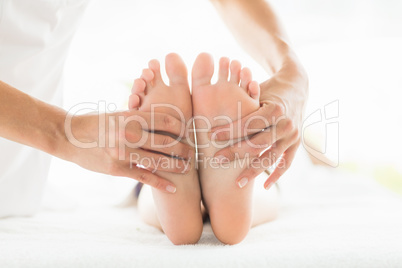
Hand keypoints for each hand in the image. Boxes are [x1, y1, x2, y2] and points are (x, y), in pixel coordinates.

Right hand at [62, 109, 192, 192]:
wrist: (69, 136)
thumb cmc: (98, 123)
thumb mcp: (119, 114)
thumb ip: (140, 117)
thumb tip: (166, 119)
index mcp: (132, 116)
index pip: (166, 120)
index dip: (183, 127)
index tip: (190, 132)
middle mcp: (129, 134)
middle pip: (167, 142)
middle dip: (185, 149)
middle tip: (195, 153)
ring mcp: (123, 152)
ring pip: (159, 161)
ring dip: (178, 166)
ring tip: (189, 168)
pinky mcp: (117, 169)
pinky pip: (144, 177)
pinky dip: (161, 183)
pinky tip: (173, 187)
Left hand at [211, 64, 307, 189]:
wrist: (296, 87)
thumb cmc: (267, 89)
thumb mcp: (256, 90)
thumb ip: (239, 100)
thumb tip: (209, 107)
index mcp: (275, 109)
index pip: (249, 123)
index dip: (229, 130)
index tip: (210, 135)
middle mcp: (286, 124)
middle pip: (258, 143)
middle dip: (236, 152)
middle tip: (217, 160)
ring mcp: (292, 136)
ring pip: (271, 157)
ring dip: (253, 170)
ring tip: (237, 182)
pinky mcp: (296, 144)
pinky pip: (286, 163)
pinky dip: (276, 175)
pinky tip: (264, 186)